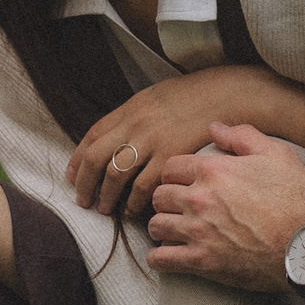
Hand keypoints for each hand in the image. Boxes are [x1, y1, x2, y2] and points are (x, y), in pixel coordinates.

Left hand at [69, 65, 283, 220]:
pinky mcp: (171, 157)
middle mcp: (136, 123)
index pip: (93, 135)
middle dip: (84, 182)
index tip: (71, 176)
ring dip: (105, 195)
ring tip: (104, 210)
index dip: (77, 159)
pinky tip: (133, 211)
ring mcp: (152, 141)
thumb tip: (123, 131)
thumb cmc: (203, 95)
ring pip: (114, 174)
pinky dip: (133, 201)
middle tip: (82, 200)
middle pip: (95, 157)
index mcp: (132, 108)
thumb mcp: (162, 95)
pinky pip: (142, 185)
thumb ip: (140, 114)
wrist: (233, 93)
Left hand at [146, 122, 304, 291]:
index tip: (183, 185)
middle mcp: (199, 199)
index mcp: (213, 171)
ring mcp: (198, 231)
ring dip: (163, 228)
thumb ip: (242, 137)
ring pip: (155, 226)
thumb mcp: (277, 155)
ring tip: (175, 231)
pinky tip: (170, 255)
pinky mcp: (202, 261)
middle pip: (159, 196)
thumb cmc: (297, 198)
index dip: (175, 176)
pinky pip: (161, 259)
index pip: (170, 168)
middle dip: (167, 201)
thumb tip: (215, 127)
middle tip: (179, 208)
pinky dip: (161, 258)